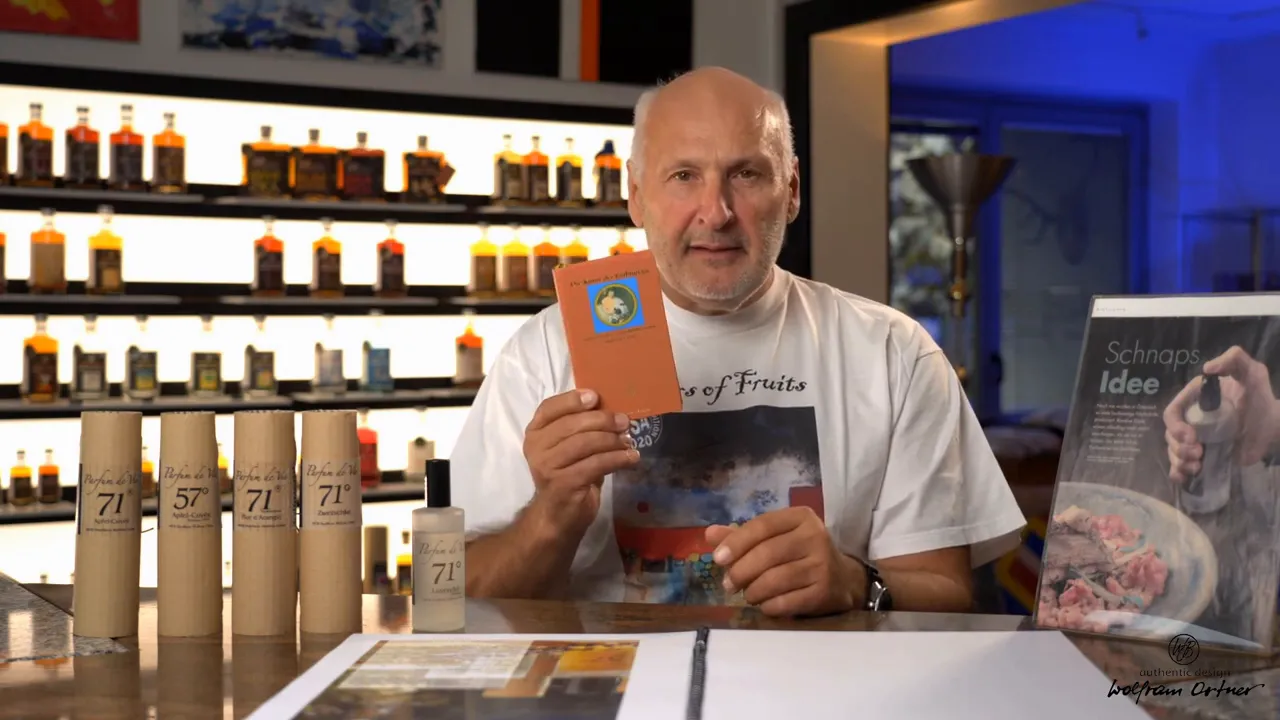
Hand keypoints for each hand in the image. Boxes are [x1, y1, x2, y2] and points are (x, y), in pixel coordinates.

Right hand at [523, 389, 639, 531]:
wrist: (558, 516)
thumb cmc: (568, 475)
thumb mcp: (571, 447)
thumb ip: (581, 427)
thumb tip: (612, 409)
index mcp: (535, 433)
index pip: (549, 407)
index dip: (572, 400)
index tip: (595, 397)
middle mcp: (536, 448)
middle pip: (571, 424)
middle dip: (602, 420)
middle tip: (624, 422)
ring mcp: (547, 467)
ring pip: (585, 443)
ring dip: (612, 440)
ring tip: (629, 442)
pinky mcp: (564, 484)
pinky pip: (596, 464)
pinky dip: (618, 459)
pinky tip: (631, 458)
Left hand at [704, 506, 859, 616]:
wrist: (843, 579)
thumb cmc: (800, 554)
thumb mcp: (775, 538)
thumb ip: (743, 536)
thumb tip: (710, 534)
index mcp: (800, 517)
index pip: (762, 525)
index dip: (737, 542)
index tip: (718, 559)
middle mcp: (815, 537)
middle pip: (767, 553)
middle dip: (741, 571)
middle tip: (729, 584)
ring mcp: (822, 565)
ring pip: (776, 579)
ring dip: (753, 590)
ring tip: (747, 594)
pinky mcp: (824, 592)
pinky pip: (787, 601)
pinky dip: (769, 606)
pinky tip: (764, 605)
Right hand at [1163, 346, 1279, 483]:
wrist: (1273, 426)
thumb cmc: (1261, 399)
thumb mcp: (1253, 373)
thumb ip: (1235, 359)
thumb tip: (1207, 368)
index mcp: (1194, 401)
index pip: (1172, 413)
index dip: (1175, 426)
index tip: (1191, 436)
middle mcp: (1190, 420)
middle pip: (1170, 435)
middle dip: (1179, 448)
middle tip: (1198, 453)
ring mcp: (1195, 440)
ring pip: (1173, 452)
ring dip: (1180, 461)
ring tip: (1197, 467)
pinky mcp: (1203, 457)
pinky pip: (1181, 467)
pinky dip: (1178, 473)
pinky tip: (1186, 477)